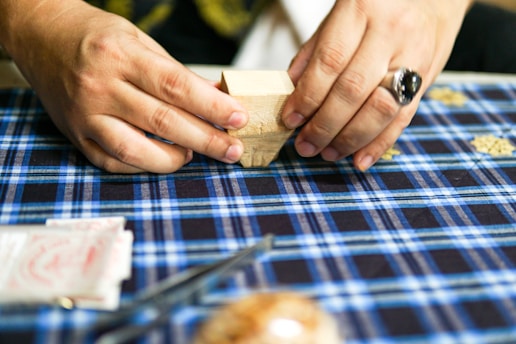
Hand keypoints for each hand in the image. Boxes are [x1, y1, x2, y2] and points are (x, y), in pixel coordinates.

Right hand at [1, 1, 247, 172]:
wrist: (41, 36)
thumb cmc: (95, 36)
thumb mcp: (138, 40)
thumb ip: (176, 72)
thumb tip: (216, 97)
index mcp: (121, 56)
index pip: (176, 86)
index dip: (212, 106)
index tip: (238, 118)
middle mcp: (101, 86)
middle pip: (163, 121)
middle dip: (206, 139)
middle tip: (232, 150)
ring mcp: (85, 114)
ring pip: (135, 149)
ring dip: (173, 159)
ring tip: (194, 154)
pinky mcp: (76, 134)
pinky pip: (112, 161)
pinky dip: (143, 166)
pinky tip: (164, 159)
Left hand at [283, 0, 471, 170]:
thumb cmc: (379, 4)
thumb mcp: (342, 13)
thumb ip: (316, 50)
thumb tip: (290, 90)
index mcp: (361, 9)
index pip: (329, 62)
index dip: (307, 96)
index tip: (290, 120)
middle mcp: (390, 33)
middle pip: (353, 91)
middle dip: (324, 125)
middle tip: (306, 145)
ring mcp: (413, 56)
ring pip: (380, 109)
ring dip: (350, 139)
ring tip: (328, 153)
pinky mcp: (428, 78)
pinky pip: (404, 118)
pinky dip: (380, 144)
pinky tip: (360, 160)